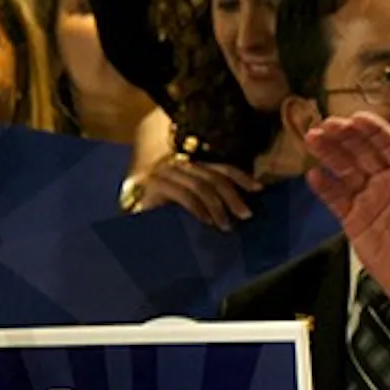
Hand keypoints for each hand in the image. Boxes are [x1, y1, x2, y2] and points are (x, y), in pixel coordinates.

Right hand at [132, 153, 259, 229]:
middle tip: (246, 215)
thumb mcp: (192, 203)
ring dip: (218, 207)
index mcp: (190, 167)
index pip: (221, 168)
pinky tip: (207, 221)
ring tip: (226, 225)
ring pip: (201, 186)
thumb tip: (243, 206)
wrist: (130, 223)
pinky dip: (198, 209)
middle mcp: (178, 165)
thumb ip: (211, 199)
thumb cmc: (164, 215)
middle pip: (214, 177)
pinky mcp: (153, 185)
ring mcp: (164, 173)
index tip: (259, 189)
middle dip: (233, 196)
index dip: (242, 177)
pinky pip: (183, 195)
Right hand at [305, 112, 389, 325]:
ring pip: (345, 170)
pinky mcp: (354, 219)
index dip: (374, 131)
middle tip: (329, 124)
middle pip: (363, 153)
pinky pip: (336, 199)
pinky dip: (325, 186)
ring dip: (330, 153)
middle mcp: (388, 184)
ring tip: (314, 138)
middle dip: (346, 137)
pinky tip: (314, 174)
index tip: (358, 118)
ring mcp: (369, 199)